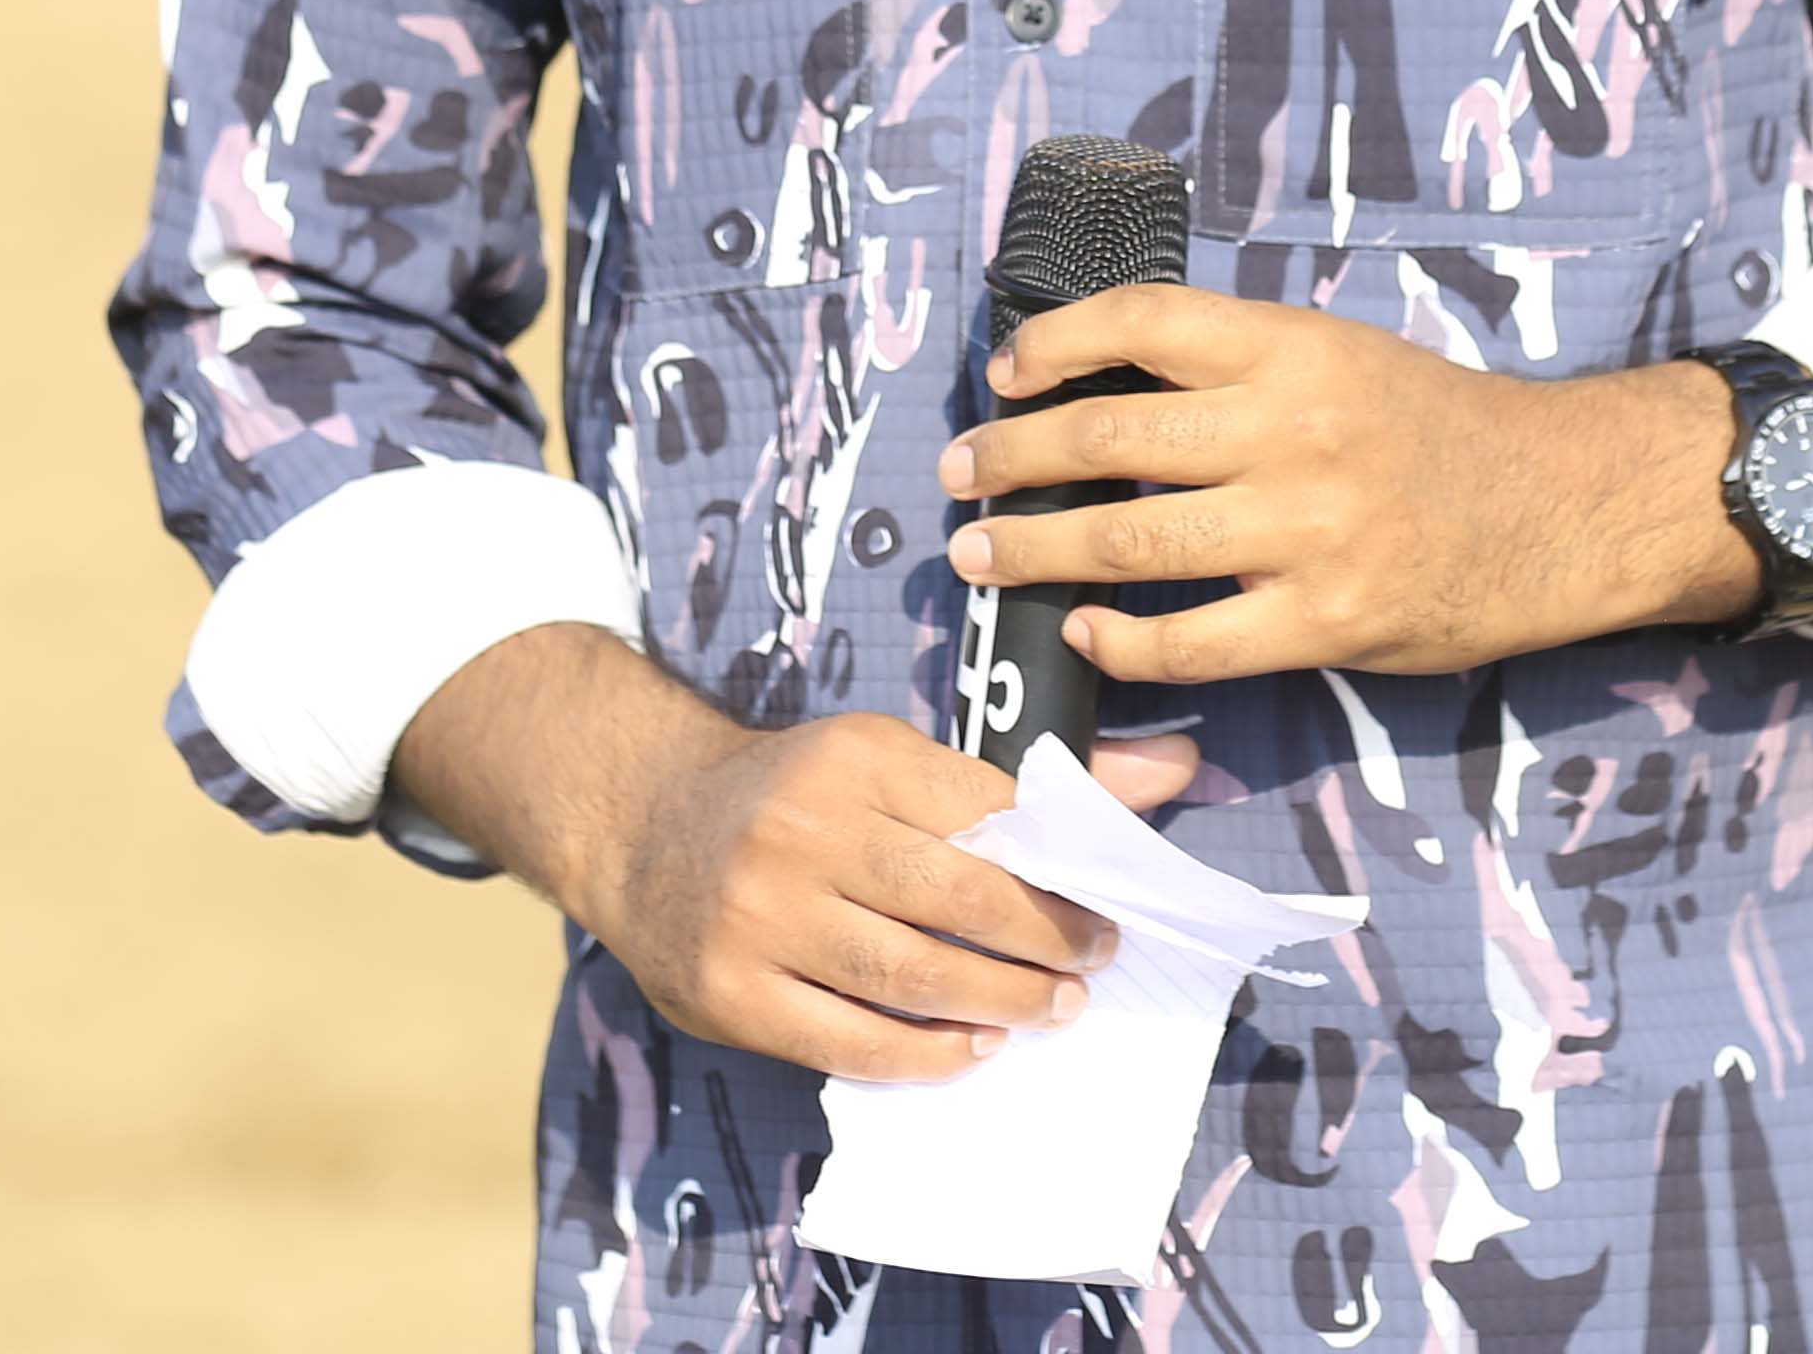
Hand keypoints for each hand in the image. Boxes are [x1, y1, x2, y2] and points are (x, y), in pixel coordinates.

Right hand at [389, 627, 1201, 1083]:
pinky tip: (975, 1048)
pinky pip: (847, 1040)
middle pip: (959, 898)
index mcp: (854, 758)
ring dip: (1003, 1001)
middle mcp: (805, 831)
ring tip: (1055, 1008)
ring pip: (911, 975)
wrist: (641, 820)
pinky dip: (924, 1054)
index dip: (1059, 868)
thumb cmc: (792, 794)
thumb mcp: (886, 758)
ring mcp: (763, 917)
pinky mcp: (732, 993)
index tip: (1109, 901)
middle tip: (1097, 961)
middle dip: (1047, 940)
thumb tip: (1171, 773)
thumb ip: (1017, 779)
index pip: (985, 814)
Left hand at [938, 287, 1781, 685]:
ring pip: (1130, 544)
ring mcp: (1306, 531)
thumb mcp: (1341, 357)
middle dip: (1009, 460)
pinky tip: (1085, 634)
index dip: (1051, 345)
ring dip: (1035, 553)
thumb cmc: (1437, 427)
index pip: (1140, 323)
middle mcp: (1290, 430)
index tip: (1003, 377)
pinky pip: (1192, 643)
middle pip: (1106, 438)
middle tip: (960, 476)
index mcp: (1292, 347)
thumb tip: (1101, 387)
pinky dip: (1121, 641)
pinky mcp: (1327, 620)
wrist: (1562, 503)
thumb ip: (1238, 367)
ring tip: (981, 558)